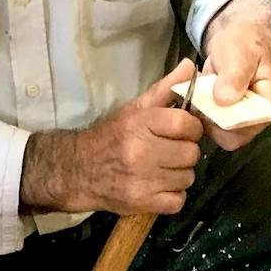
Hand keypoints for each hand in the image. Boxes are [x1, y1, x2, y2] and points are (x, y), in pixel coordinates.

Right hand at [21, 60, 203, 216]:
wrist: (78, 170)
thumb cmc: (112, 137)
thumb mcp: (135, 109)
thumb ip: (165, 89)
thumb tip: (190, 66)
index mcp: (140, 124)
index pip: (186, 124)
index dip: (191, 128)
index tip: (181, 131)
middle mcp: (141, 152)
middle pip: (191, 153)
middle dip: (184, 152)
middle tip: (169, 152)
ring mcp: (142, 181)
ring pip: (187, 178)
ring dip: (179, 174)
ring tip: (162, 169)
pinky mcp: (143, 203)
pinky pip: (178, 201)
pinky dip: (172, 196)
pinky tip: (159, 186)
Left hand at [201, 0, 270, 149]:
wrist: (239, 35)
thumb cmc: (245, 41)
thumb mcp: (239, 52)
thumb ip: (234, 75)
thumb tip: (224, 101)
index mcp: (270, 101)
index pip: (251, 128)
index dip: (230, 123)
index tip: (213, 104)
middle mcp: (259, 115)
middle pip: (235, 137)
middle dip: (214, 121)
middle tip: (202, 99)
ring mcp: (243, 117)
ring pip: (221, 133)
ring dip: (205, 118)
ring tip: (200, 95)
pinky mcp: (228, 115)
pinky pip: (213, 125)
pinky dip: (202, 114)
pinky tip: (199, 97)